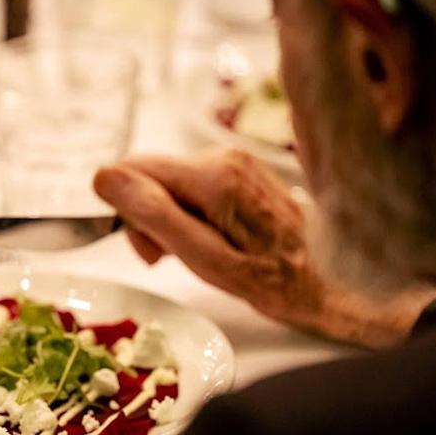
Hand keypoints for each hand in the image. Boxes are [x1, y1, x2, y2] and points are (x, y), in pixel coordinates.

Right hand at [94, 150, 435, 348]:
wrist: (329, 277)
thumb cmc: (267, 279)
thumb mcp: (203, 258)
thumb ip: (153, 215)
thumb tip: (106, 177)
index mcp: (211, 176)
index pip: (131, 169)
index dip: (128, 211)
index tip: (150, 249)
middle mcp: (221, 156)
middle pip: (149, 175)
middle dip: (148, 218)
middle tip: (168, 258)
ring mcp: (234, 160)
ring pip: (168, 182)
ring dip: (168, 219)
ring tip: (194, 253)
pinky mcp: (240, 169)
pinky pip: (191, 184)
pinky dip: (190, 214)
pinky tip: (211, 238)